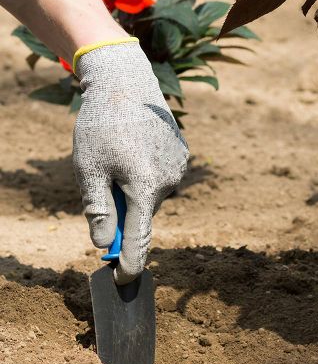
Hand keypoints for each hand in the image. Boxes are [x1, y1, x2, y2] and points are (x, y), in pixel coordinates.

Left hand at [73, 41, 188, 282]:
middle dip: (124, 212)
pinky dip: (146, 175)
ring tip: (117, 157)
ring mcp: (180, 166)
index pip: (140, 239)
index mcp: (145, 187)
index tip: (124, 281)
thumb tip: (104, 244)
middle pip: (143, 214)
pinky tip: (133, 150)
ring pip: (152, 195)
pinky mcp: (183, 154)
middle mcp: (169, 180)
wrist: (127, 82)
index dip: (130, 263)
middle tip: (102, 184)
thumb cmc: (102, 125)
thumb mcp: (89, 169)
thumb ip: (98, 210)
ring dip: (134, 191)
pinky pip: (162, 177)